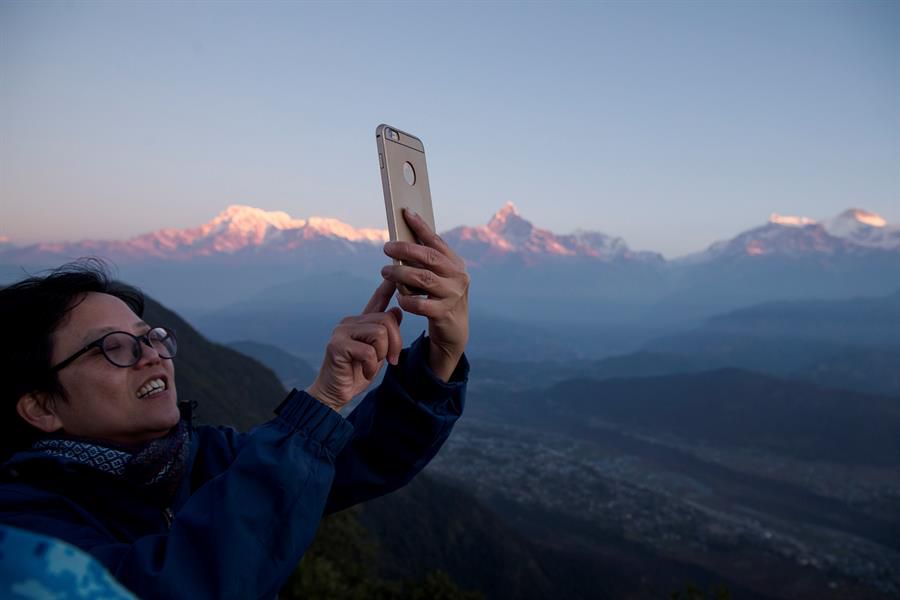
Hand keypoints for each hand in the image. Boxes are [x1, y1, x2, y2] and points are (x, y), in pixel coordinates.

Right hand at [305, 279, 403, 410]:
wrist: (335, 393)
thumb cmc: (357, 372)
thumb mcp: (378, 352)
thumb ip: (386, 334)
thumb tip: (396, 310)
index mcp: (361, 322)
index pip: (377, 300)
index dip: (387, 287)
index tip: (396, 274)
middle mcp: (350, 322)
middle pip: (386, 320)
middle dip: (395, 343)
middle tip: (392, 361)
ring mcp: (342, 331)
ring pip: (379, 333)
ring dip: (383, 354)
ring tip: (374, 366)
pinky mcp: (337, 345)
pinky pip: (368, 350)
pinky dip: (372, 366)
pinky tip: (365, 372)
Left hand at [381, 208, 469, 381]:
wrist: (454, 330)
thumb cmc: (440, 297)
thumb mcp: (438, 277)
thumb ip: (425, 261)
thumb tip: (401, 240)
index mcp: (456, 263)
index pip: (437, 241)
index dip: (421, 226)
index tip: (405, 213)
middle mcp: (458, 277)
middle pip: (429, 258)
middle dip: (405, 250)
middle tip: (387, 247)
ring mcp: (453, 295)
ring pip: (423, 279)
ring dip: (400, 274)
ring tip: (385, 271)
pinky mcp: (444, 313)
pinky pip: (419, 304)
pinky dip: (406, 299)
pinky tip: (399, 297)